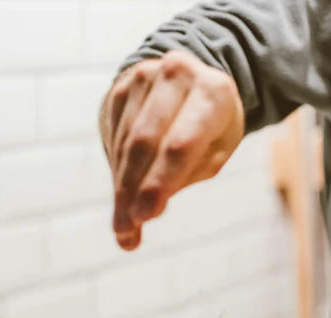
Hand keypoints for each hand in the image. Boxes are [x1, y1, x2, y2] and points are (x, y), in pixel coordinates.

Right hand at [101, 51, 244, 250]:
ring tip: (124, 229)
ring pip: (125, 144)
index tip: (145, 217)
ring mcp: (144, 77)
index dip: (159, 183)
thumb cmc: (210, 126)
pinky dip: (117, 175)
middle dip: (133, 190)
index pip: (179, 145)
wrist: (189, 81)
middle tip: (126, 229)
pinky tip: (121, 204)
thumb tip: (145, 214)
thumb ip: (185, 176)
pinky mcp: (121, 88)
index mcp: (213, 92)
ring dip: (121, 190)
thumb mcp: (216, 150)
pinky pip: (114, 139)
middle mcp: (176, 75)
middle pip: (144, 143)